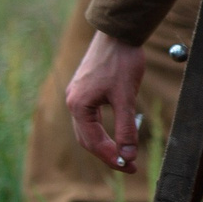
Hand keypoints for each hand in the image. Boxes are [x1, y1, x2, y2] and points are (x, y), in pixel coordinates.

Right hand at [66, 30, 148, 172]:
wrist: (117, 34)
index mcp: (79, 106)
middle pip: (87, 139)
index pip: (93, 142)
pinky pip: (90, 118)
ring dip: (104, 144)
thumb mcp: (126, 97)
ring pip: (87, 130)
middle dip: (107, 154)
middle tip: (129, 166)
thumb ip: (126, 128)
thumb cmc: (121, 62)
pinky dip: (102, 130)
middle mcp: (73, 103)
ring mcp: (77, 96)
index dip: (111, 157)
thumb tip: (128, 155)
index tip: (130, 167)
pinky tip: (116, 134)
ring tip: (124, 154)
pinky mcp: (84, 91)